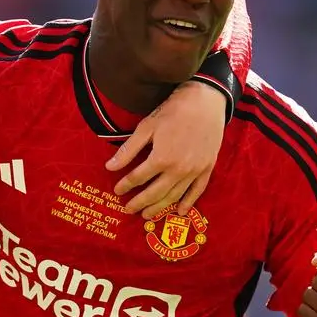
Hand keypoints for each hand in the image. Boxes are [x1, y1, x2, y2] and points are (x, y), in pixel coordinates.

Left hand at [106, 81, 225, 218]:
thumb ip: (128, 150)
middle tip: (128, 209)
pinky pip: (197, 191)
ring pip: (174, 196)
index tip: (117, 190)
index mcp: (161, 158)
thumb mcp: (147, 127)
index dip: (125, 185)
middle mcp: (178, 170)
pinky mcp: (207, 168)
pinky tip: (180, 212)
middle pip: (155, 193)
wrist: (206, 101)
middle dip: (139, 203)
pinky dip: (188, 203)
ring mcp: (194, 171)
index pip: (138, 178)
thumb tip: (109, 167)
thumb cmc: (173, 111)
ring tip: (147, 214)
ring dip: (159, 207)